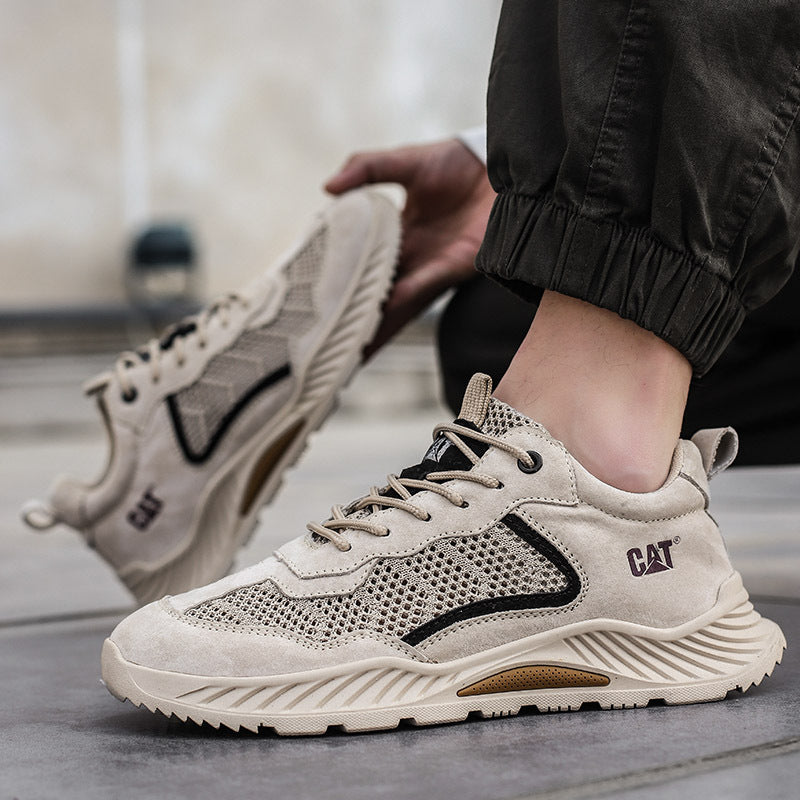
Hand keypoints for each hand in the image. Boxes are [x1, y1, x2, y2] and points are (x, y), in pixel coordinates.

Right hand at [325, 138, 494, 357]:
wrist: (497, 166)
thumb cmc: (452, 163)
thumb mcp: (402, 162)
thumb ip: (365, 169)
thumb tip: (326, 188)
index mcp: (393, 239)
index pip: (358, 270)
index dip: (337, 287)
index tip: (311, 307)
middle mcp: (409, 261)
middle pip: (374, 299)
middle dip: (352, 324)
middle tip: (322, 347)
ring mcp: (430, 268)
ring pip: (396, 305)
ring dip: (376, 326)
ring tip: (349, 350)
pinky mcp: (455, 266)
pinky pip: (423, 285)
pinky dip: (403, 299)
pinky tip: (383, 311)